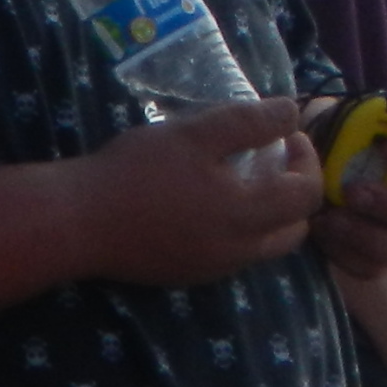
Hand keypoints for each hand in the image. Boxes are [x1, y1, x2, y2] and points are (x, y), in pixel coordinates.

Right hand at [75, 99, 324, 289]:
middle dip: (295, 191)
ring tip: (242, 179)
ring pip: (265, 246)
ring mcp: (213, 269)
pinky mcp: (188, 275)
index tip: (287, 133)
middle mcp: (239, 252)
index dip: (307, 159)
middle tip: (272, 158)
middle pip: (295, 229)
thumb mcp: (193, 134)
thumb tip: (292, 111)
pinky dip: (239, 229)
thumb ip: (248, 122)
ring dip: (269, 214)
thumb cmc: (136, 172)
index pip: (307, 194)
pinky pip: (233, 255)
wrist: (78, 222)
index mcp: (247, 216)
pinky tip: (206, 203)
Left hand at [311, 120, 386, 280]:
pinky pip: (375, 269)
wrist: (311, 181)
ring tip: (330, 219)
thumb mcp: (337, 118)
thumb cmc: (337, 141)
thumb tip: (336, 119)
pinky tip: (322, 233)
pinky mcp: (384, 262)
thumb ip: (343, 118)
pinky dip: (345, 254)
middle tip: (353, 192)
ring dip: (367, 236)